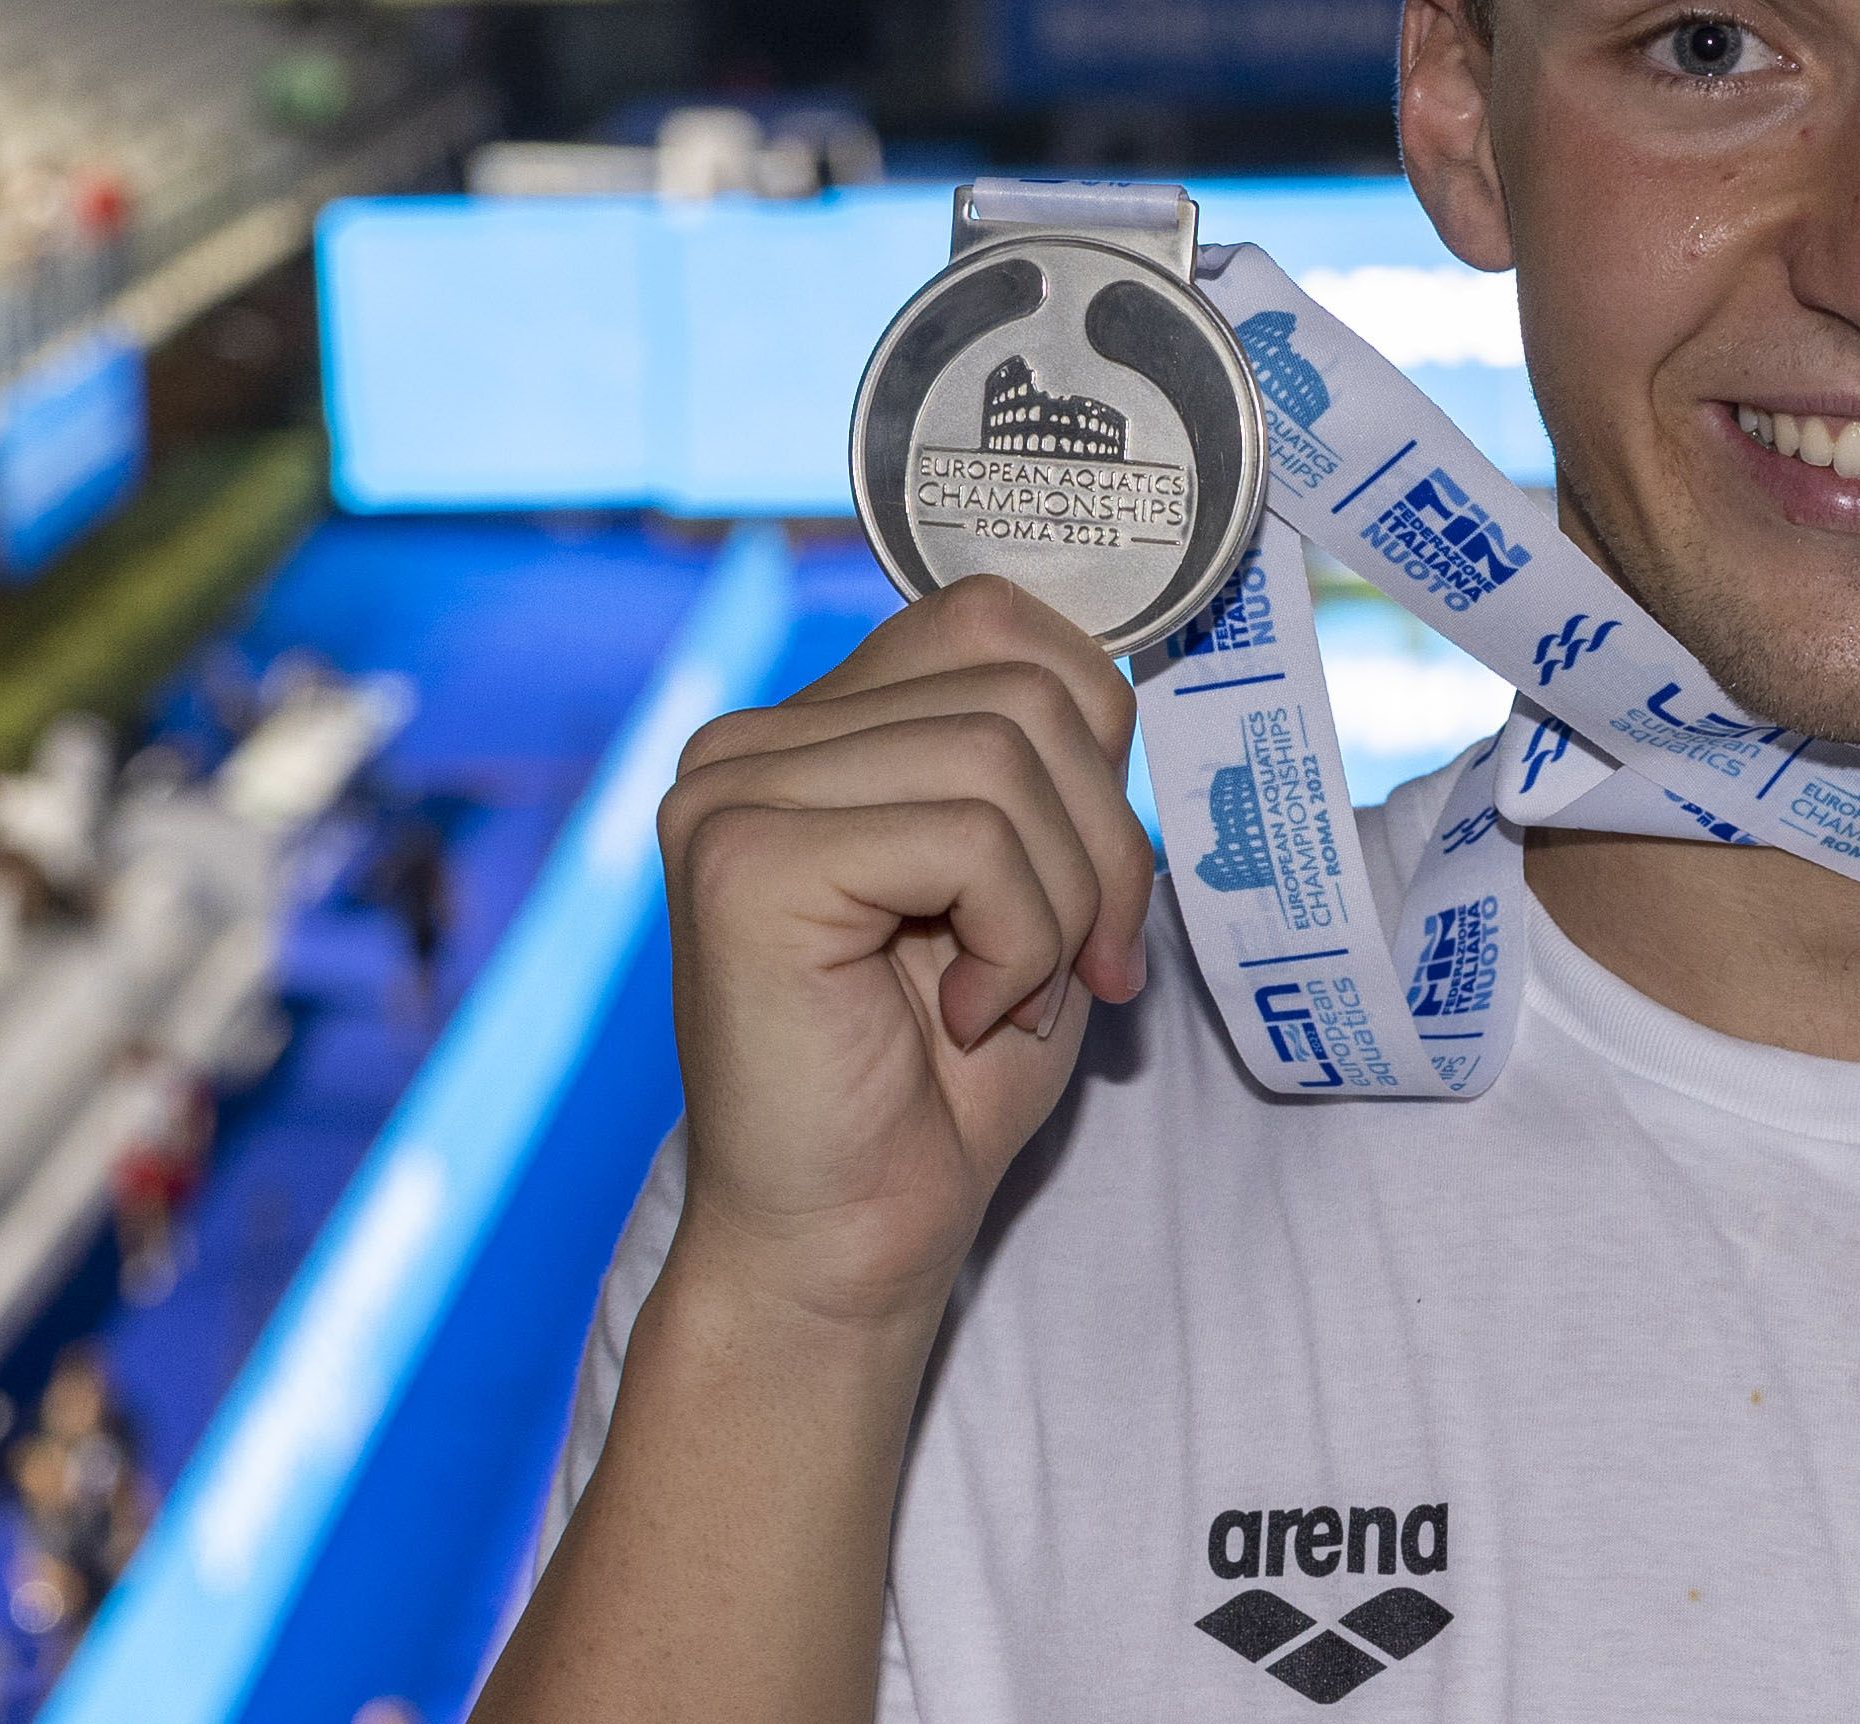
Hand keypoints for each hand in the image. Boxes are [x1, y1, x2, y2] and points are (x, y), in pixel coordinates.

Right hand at [654, 575, 1152, 1330]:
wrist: (854, 1241)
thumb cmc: (946, 1078)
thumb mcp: (1037, 876)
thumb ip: (1051, 757)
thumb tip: (1127, 661)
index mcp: (817, 726)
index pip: (999, 618)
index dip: (1094, 733)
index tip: (1095, 880)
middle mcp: (751, 740)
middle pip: (1023, 686)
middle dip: (1103, 841)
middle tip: (1081, 966)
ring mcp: (732, 793)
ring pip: (1005, 754)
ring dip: (1065, 901)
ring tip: (1013, 995)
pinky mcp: (744, 862)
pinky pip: (968, 837)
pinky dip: (1019, 938)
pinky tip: (963, 1015)